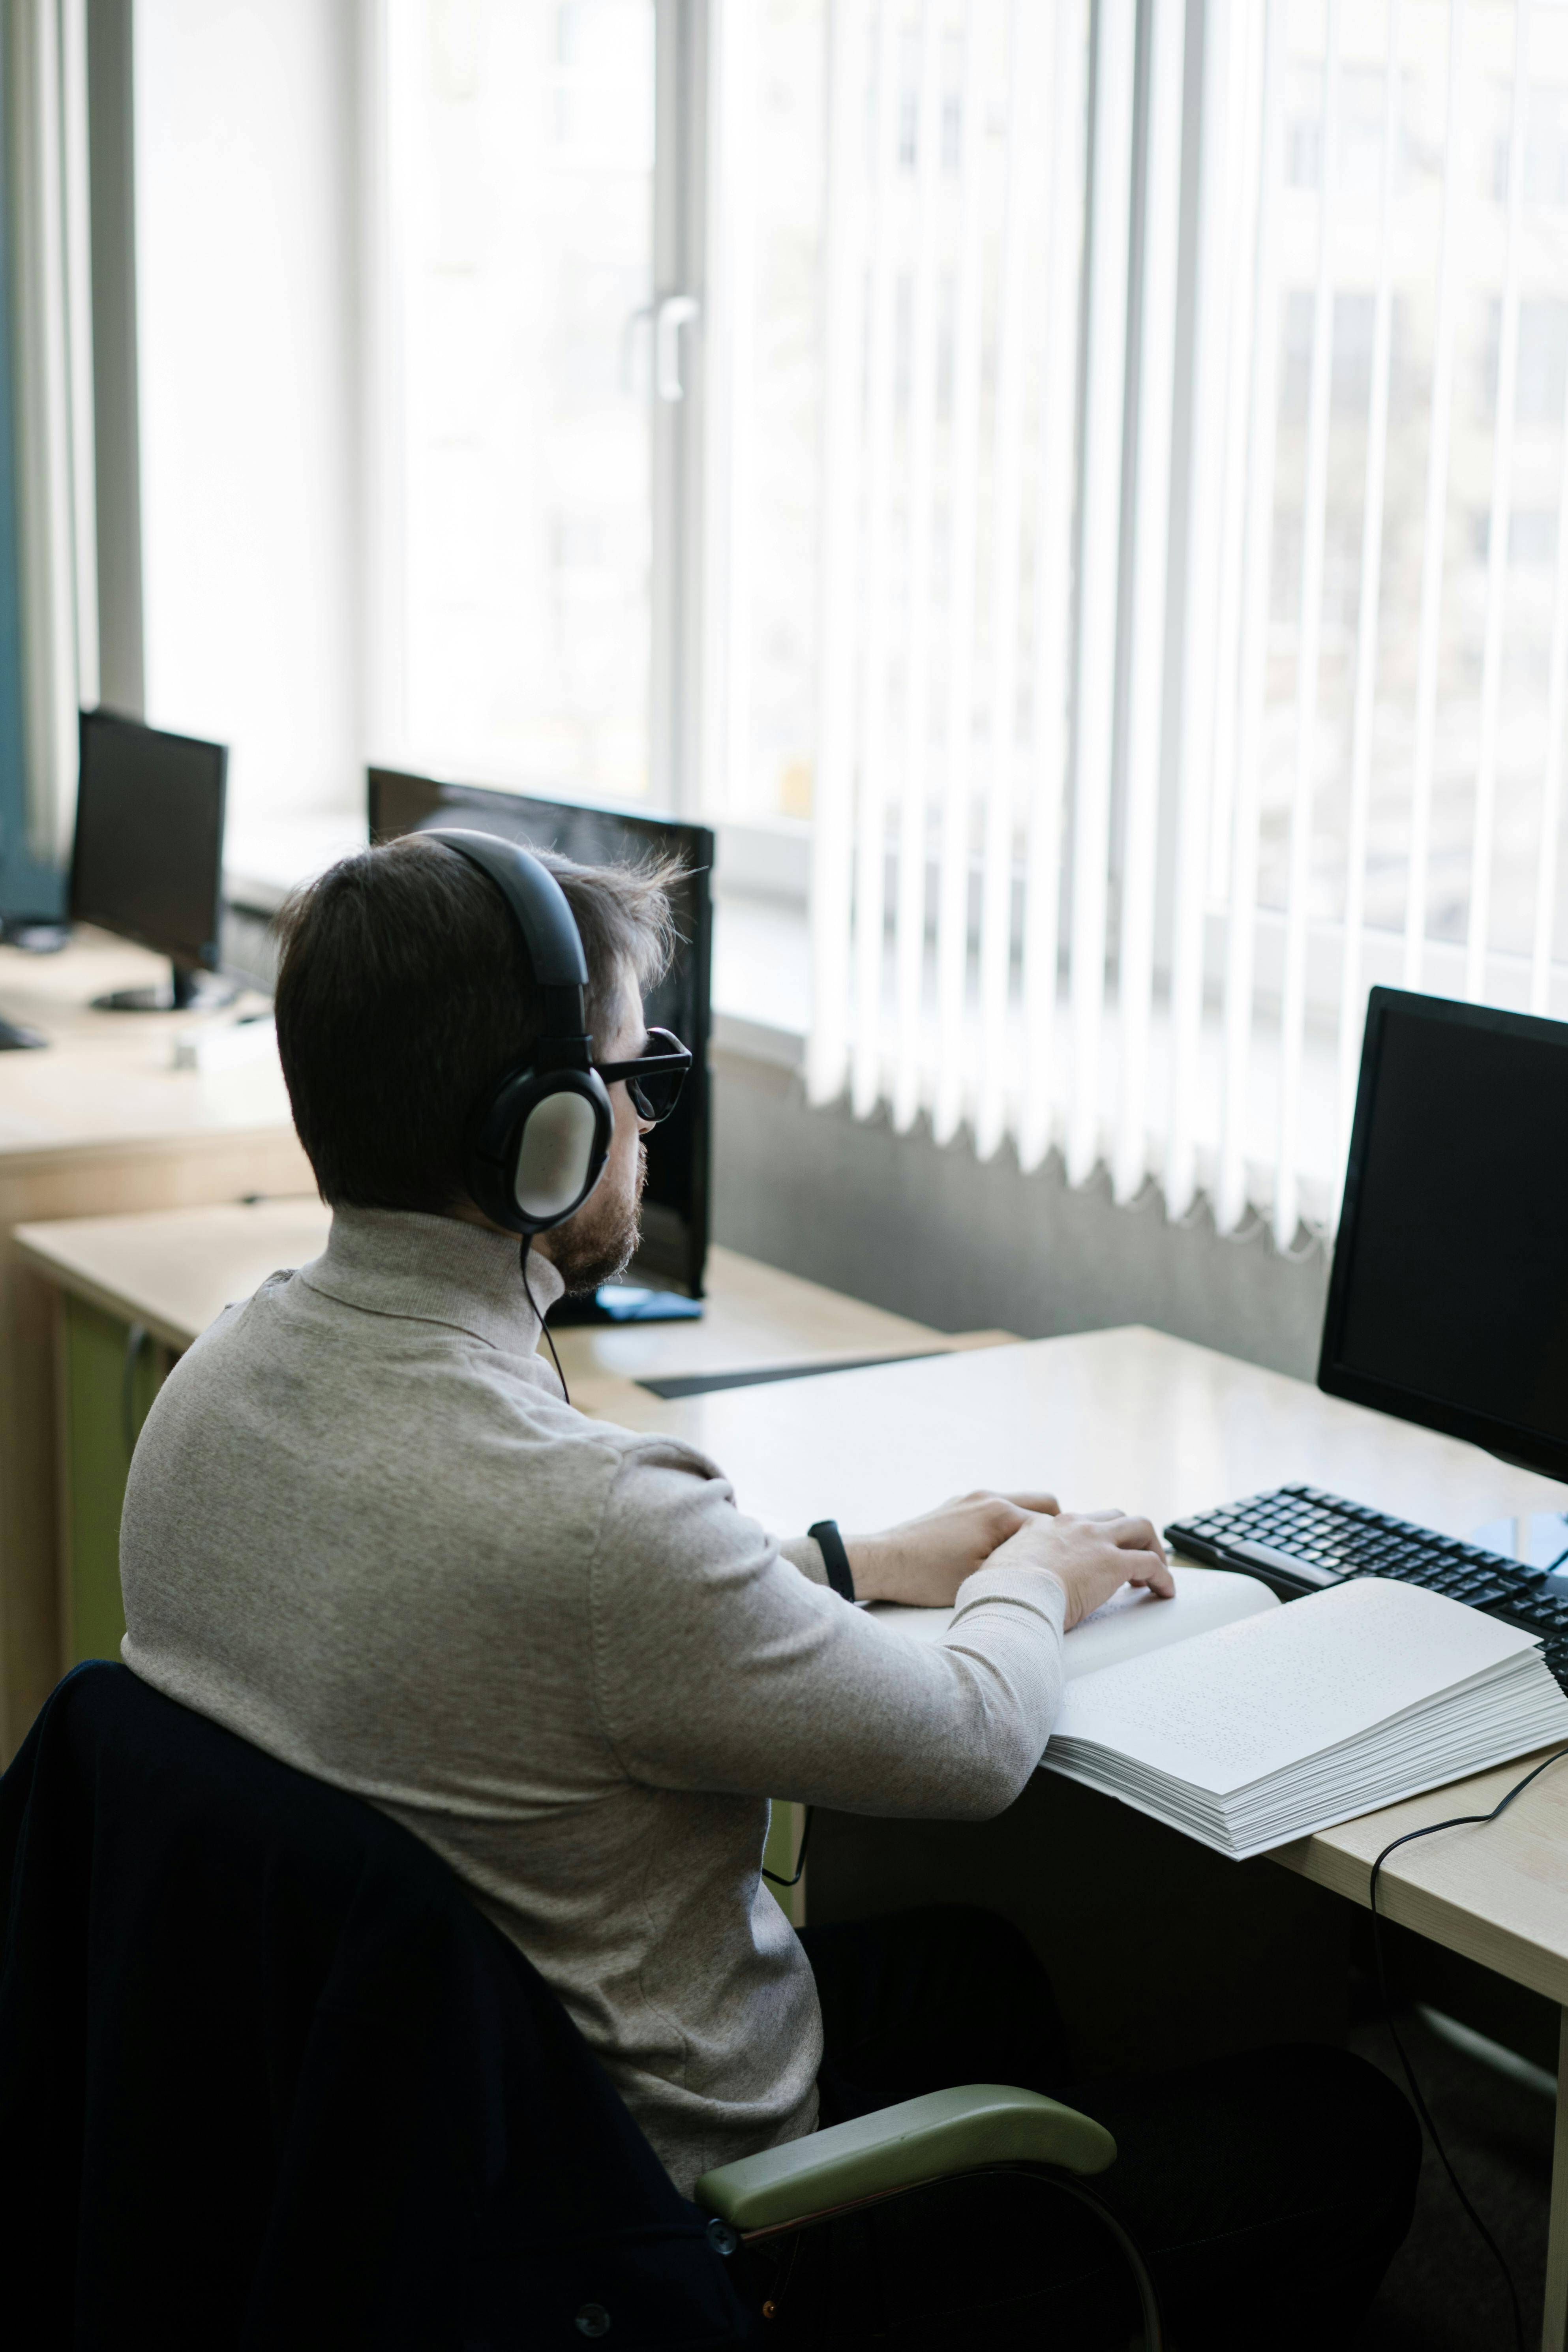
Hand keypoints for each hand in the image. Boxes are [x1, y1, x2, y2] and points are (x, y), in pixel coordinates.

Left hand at [844, 1490, 1061, 1607]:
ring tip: (1029, 1558)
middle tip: (1057, 1558)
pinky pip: (995, 1509)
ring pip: (1019, 1505)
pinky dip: (1006, 1525)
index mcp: (1000, 1514)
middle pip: (1044, 1504)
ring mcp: (971, 1498)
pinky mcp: (958, 1505)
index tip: (1073, 1567)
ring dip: (1029, 1527)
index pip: (1052, 1527)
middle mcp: (989, 1497)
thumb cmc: (928, 1577)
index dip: (1064, 1549)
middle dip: (1055, 1529)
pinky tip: (999, 1552)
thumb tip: (1049, 1566)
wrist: (883, 1561)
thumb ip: (1020, 1567)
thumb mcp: (982, 1580)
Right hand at [986, 1509, 1173, 1629]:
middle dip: (1128, 1535)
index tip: (1091, 1555)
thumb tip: (1000, 1581)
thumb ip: (1006, 1566)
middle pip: (1113, 1516)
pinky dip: (1163, 1576)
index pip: (1074, 1522)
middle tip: (1131, 1557)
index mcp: (1041, 1526)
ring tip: (1156, 1570)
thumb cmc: (997, 1591)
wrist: (1009, 1594)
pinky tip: (1165, 1591)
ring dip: (1150, 1547)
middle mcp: (1072, 1525)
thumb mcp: (995, 1568)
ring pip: (1139, 1528)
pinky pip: (1151, 1564)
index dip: (1088, 1538)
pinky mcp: (1114, 1563)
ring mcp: (1095, 1541)